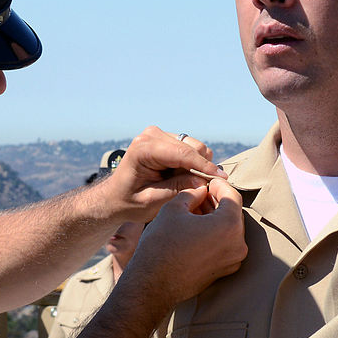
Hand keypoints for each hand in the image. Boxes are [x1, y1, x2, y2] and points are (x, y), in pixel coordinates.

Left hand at [95, 126, 226, 222]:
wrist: (115, 197)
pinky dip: (192, 164)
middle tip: (197, 190)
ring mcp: (159, 134)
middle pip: (193, 147)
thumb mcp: (152, 202)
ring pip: (195, 147)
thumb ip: (177, 189)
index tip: (222, 178)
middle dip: (201, 168)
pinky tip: (180, 177)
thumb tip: (203, 181)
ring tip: (182, 184)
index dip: (204, 166)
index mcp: (143, 149)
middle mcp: (151, 135)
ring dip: (196, 166)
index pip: (182, 154)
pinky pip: (191, 148)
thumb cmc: (129, 203)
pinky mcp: (166, 138)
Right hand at [127, 178, 246, 305]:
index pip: (232, 196)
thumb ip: (192, 193)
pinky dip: (214, 232)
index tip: (207, 181)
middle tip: (200, 193)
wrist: (153, 284)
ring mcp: (232, 260)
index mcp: (229, 226)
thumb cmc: (162, 244)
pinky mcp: (224, 270)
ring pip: (229, 229)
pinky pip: (225, 244)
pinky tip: (196, 226)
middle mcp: (238, 245)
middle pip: (232, 213)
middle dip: (217, 200)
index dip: (219, 185)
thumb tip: (200, 190)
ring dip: (215, 216)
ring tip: (195, 208)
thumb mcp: (174, 208)